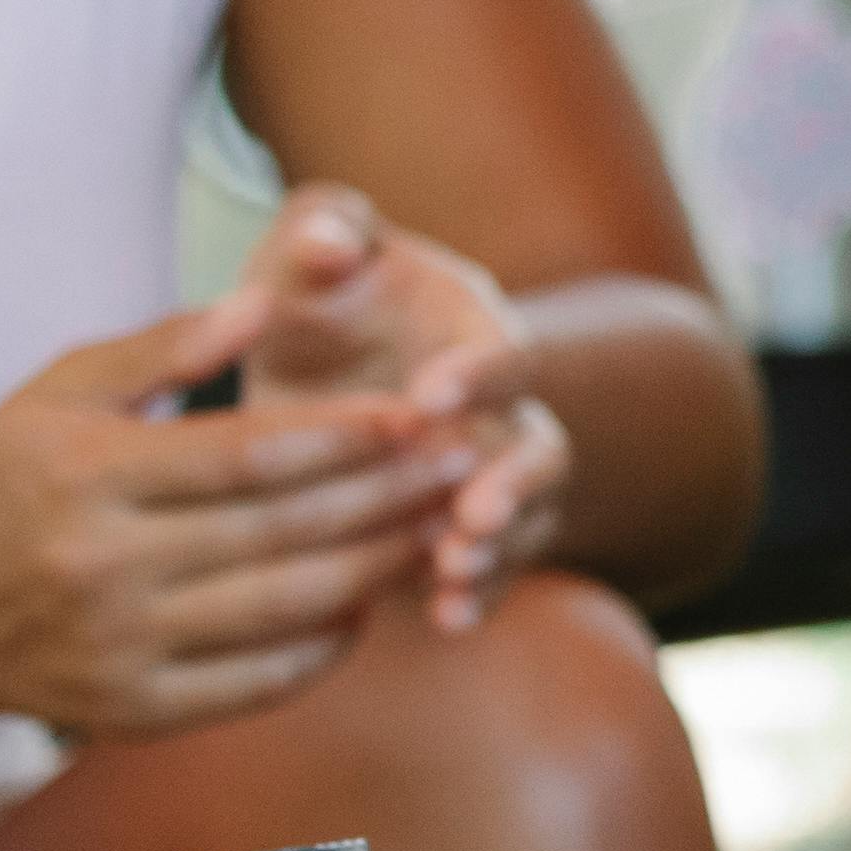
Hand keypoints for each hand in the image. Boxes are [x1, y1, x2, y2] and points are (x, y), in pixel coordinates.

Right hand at [0, 274, 473, 736]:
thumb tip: (263, 302)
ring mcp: (117, 649)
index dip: (346, 434)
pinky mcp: (131, 713)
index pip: (246, 454)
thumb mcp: (55, 389)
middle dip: (387, 496)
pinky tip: (368, 602)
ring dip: (377, 570)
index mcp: (86, 473)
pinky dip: (324, 647)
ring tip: (439, 528)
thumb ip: (161, 346)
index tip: (420, 411)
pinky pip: (257, 684)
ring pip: (283, 611)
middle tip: (463, 463)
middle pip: (282, 532)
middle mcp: (102, 567)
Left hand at [234, 180, 570, 624]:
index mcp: (471, 327)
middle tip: (472, 516)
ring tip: (453, 572)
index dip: (475, 374)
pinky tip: (446, 619)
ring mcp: (494, 472)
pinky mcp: (472, 529)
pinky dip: (476, 593)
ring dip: (497, 548)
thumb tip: (328, 244)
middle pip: (538, 446)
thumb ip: (322, 231)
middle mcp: (500, 405)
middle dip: (511, 484)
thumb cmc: (321, 299)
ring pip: (529, 517)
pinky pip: (495, 568)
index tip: (426, 396)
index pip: (501, 351)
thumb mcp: (311, 254)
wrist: (329, 360)